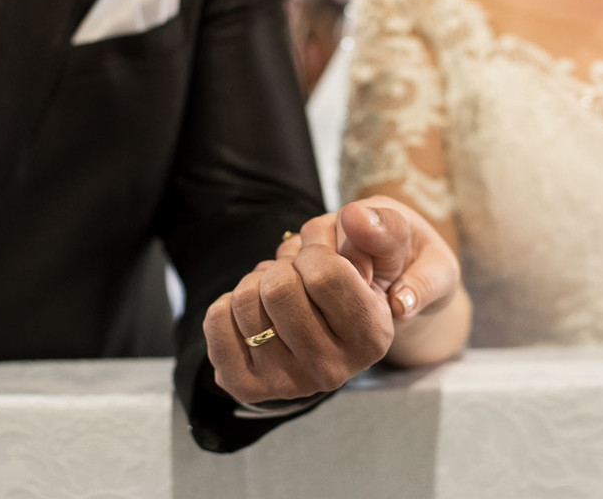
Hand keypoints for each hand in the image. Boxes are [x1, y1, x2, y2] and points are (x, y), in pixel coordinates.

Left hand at [203, 197, 459, 404]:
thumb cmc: (359, 272)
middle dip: (283, 265)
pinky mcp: (248, 386)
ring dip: (256, 280)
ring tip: (279, 292)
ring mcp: (288, 384)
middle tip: (297, 274)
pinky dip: (228, 301)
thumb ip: (382, 228)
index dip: (315, 248)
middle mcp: (333, 370)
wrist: (331, 322)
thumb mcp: (387, 245)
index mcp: (372, 336)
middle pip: (279, 288)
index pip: (324, 274)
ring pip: (245, 301)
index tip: (322, 254)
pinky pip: (216, 321)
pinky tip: (256, 311)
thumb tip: (354, 217)